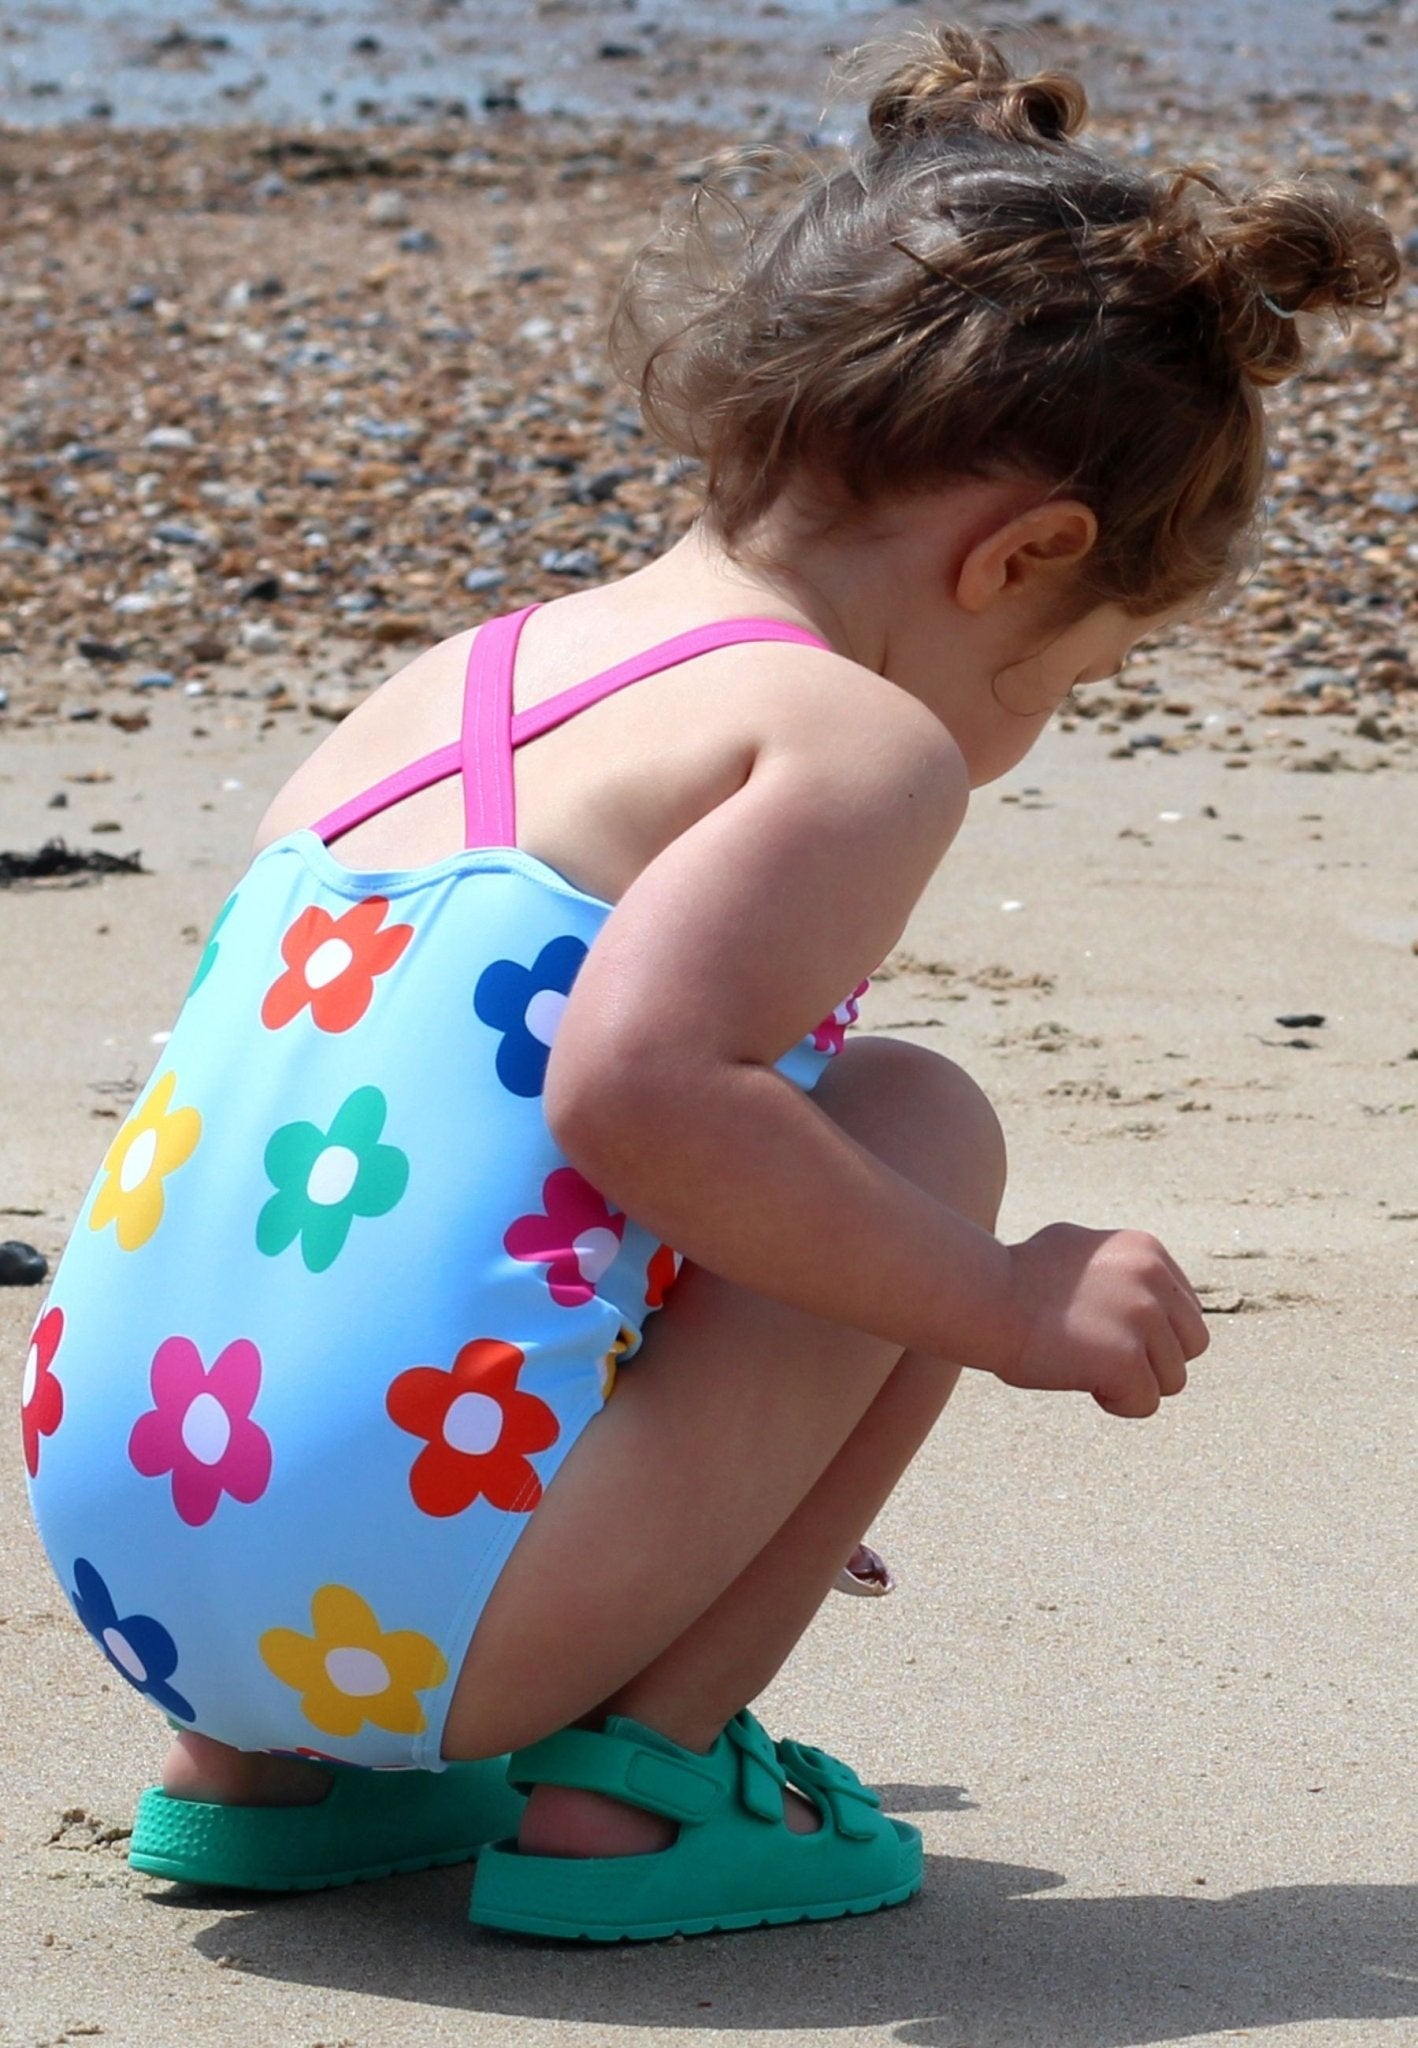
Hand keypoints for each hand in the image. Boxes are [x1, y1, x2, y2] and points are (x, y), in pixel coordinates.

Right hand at [1000, 1223, 1209, 1417]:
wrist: (983, 1298)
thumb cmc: (1016, 1278)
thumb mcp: (1078, 1249)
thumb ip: (1120, 1267)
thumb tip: (1149, 1292)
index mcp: (1146, 1250)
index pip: (1185, 1311)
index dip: (1151, 1332)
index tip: (1108, 1331)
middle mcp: (1153, 1280)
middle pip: (1191, 1345)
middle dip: (1154, 1359)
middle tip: (1103, 1356)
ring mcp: (1144, 1319)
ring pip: (1173, 1379)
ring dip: (1133, 1382)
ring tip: (1086, 1366)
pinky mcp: (1128, 1360)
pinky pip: (1145, 1403)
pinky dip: (1116, 1403)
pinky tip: (1082, 1383)